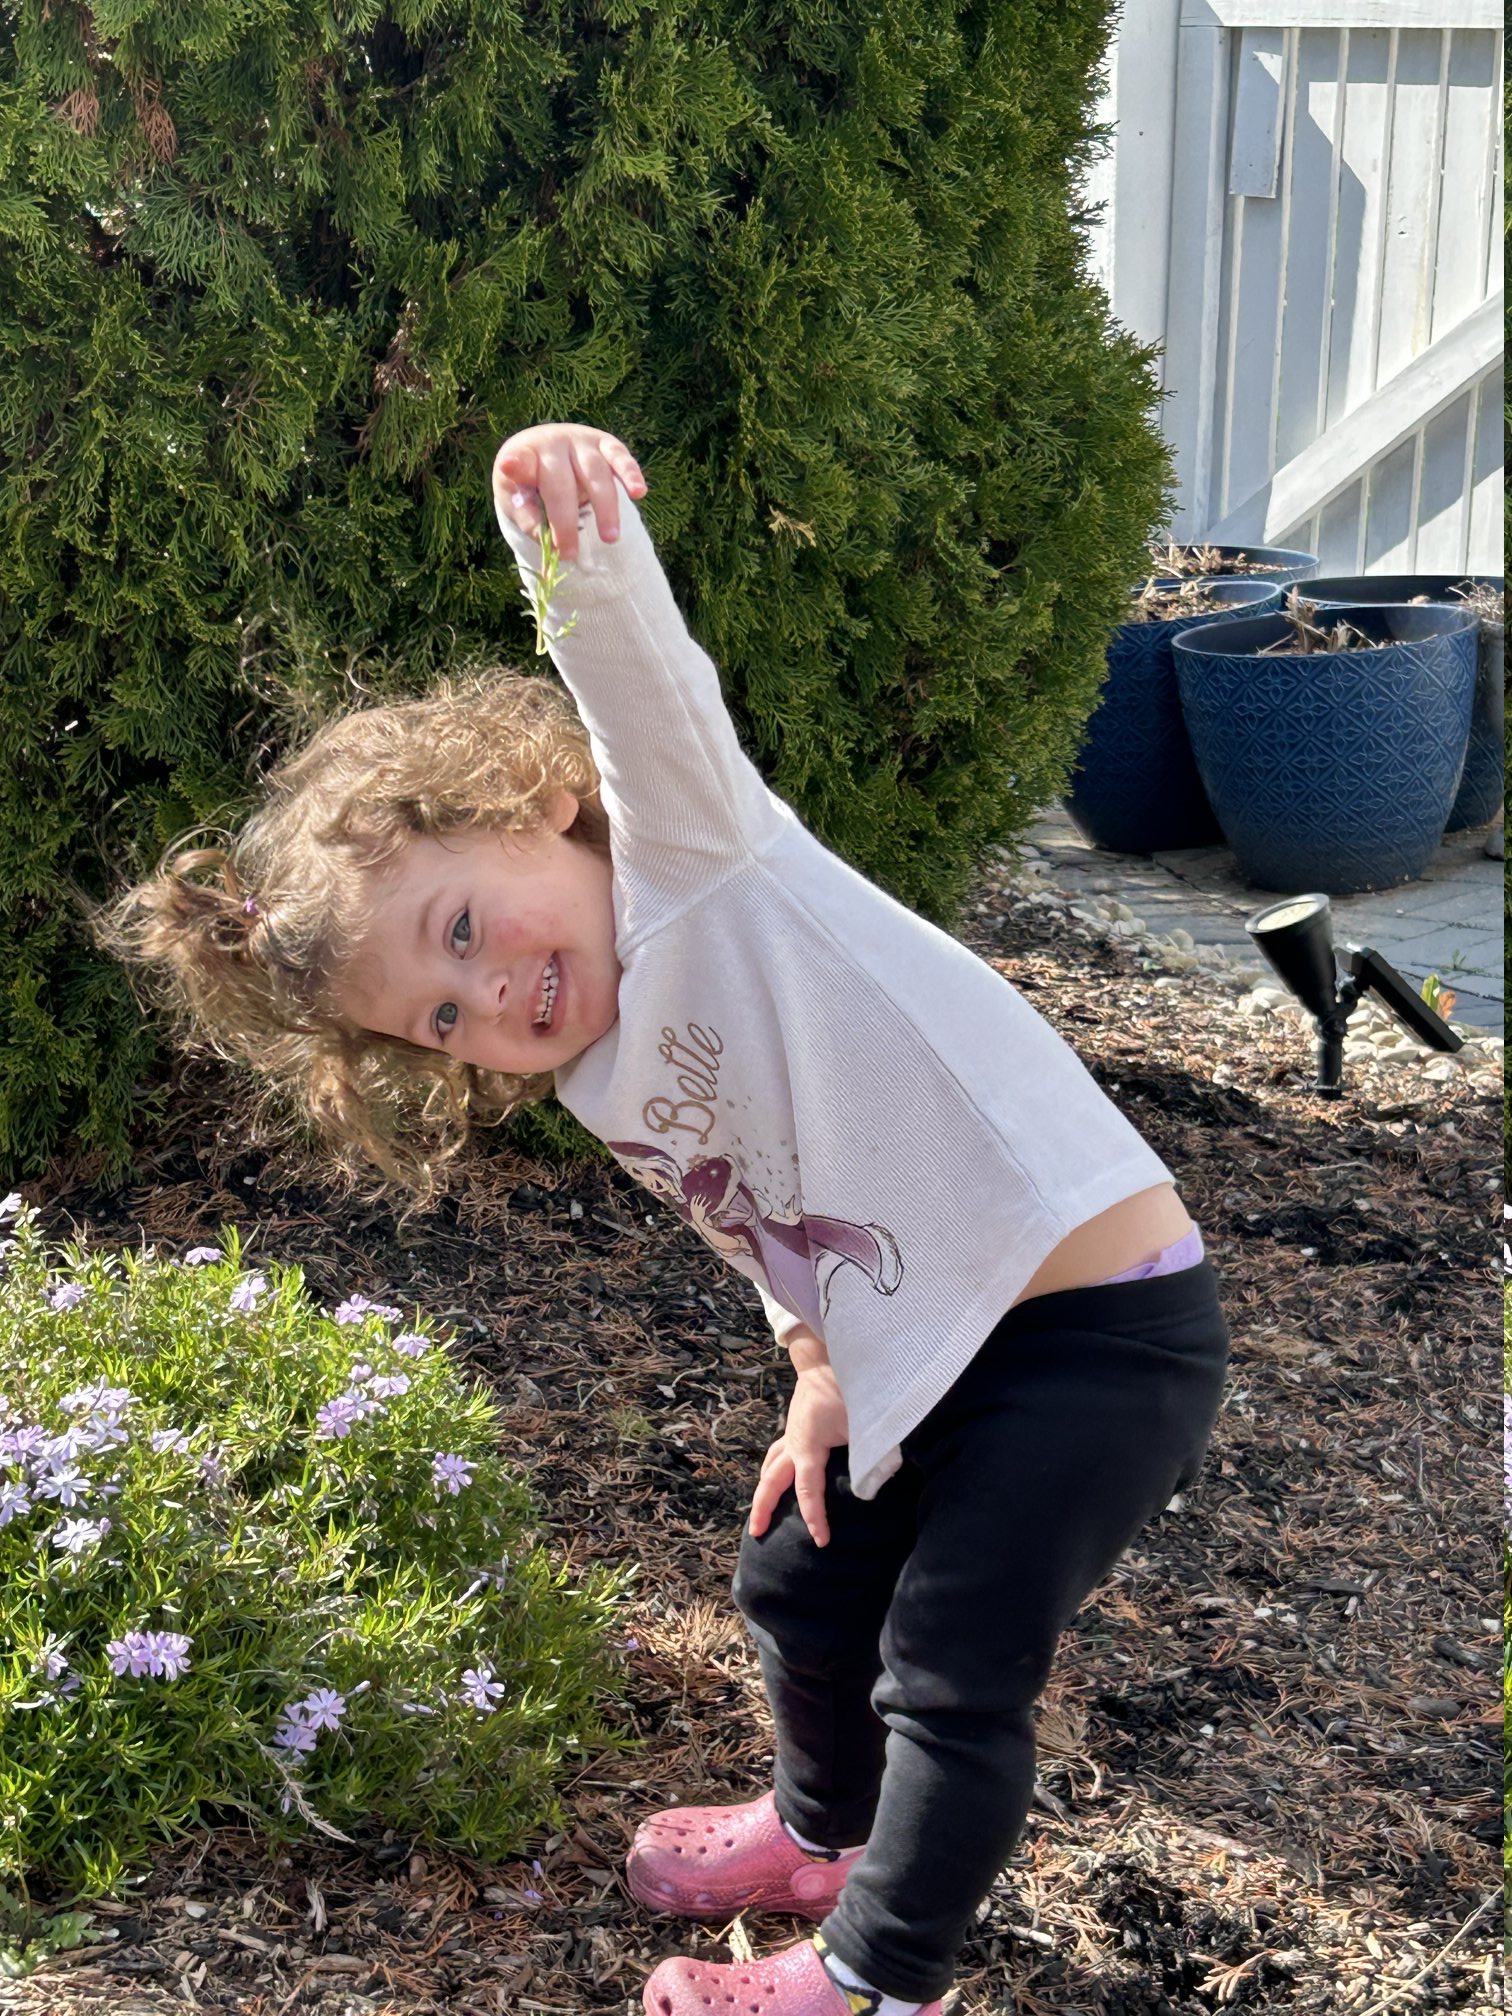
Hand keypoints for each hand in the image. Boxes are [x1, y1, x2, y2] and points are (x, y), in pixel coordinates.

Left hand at [492, 424, 646, 561]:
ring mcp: (582, 441)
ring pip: (596, 474)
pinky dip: (631, 474)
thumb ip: (529, 519)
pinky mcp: (606, 444)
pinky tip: (639, 492)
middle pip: (562, 483)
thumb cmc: (531, 484)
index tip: (510, 466)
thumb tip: (551, 545)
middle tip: (569, 554)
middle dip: (566, 522)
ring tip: (610, 539)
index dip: (516, 465)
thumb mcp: (519, 500)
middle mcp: (554, 443)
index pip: (520, 461)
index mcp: (525, 454)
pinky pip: (620, 458)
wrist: (548, 451)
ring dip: (605, 508)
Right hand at [748, 1365, 849, 1548]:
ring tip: (760, 1515)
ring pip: (769, 1468)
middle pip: (772, 1482)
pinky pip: (776, 1455)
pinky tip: (776, 1482)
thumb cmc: (846, 1388)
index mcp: (808, 1445)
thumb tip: (871, 1486)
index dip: (814, 1517)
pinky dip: (772, 1473)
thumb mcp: (861, 1423)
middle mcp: (793, 1442)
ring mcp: (791, 1434)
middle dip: (763, 1509)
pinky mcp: (795, 1428)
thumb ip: (867, 1456)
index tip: (821, 1540)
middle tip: (757, 1534)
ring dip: (763, 1491)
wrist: (827, 1359)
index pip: (808, 1490)